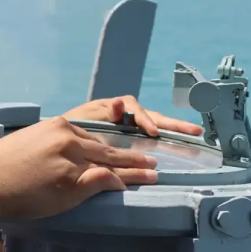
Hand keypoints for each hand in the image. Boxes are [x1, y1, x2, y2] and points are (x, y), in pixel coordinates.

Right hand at [0, 116, 157, 221]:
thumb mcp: (30, 145)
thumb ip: (54, 146)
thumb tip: (70, 157)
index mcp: (58, 125)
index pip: (96, 133)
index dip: (117, 142)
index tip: (130, 146)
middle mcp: (67, 137)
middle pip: (109, 147)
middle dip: (134, 154)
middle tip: (153, 159)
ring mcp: (69, 159)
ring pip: (112, 162)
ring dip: (136, 169)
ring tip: (153, 172)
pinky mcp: (69, 181)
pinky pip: (103, 180)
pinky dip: (120, 183)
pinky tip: (129, 187)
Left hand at [62, 95, 201, 136]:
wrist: (55, 145)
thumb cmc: (69, 130)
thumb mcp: (81, 120)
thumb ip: (102, 114)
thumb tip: (120, 105)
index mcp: (110, 107)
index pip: (135, 110)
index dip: (146, 120)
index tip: (154, 133)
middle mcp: (121, 114)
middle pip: (151, 116)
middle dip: (173, 124)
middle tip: (195, 131)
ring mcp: (125, 126)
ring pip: (152, 126)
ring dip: (172, 130)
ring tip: (194, 135)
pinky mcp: (125, 138)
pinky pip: (146, 138)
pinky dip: (162, 140)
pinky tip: (177, 147)